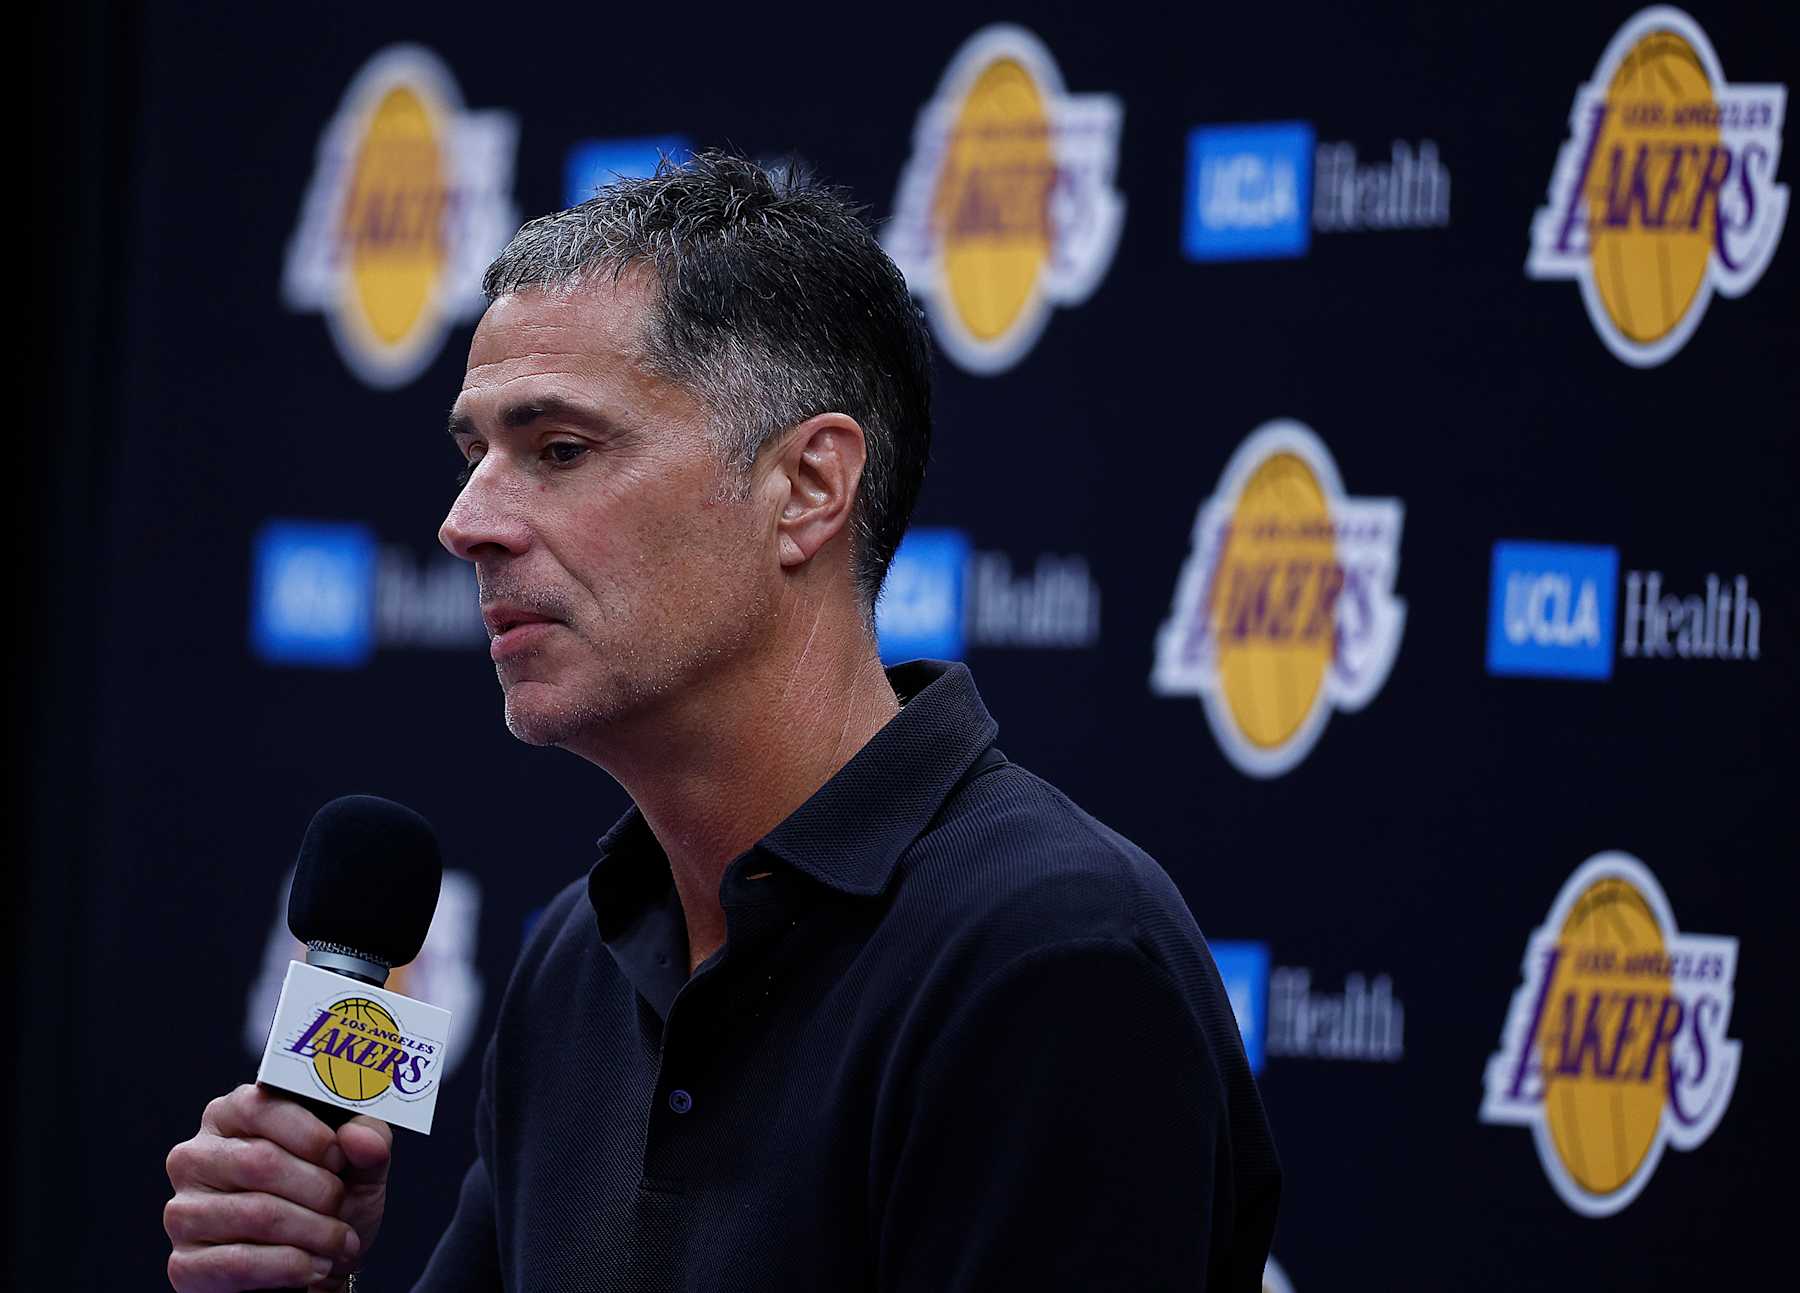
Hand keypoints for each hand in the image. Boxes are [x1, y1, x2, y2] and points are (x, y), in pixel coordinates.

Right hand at [164, 1083, 392, 1290]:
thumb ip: (369, 1138)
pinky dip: (290, 1266)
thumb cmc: (329, 1201)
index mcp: (232, 1115)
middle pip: (260, 1162)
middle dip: (318, 1189)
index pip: (261, 1105)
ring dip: (313, 1232)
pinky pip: (238, 1263)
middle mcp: (196, 1157)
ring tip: (339, 1242)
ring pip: (255, 1213)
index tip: (340, 1157)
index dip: (310, 1133)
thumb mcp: (360, 1162)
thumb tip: (360, 1137)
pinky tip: (315, 1266)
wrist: (317, 1268)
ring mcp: (183, 1211)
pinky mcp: (184, 1264)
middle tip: (342, 1206)